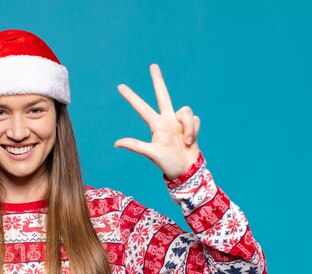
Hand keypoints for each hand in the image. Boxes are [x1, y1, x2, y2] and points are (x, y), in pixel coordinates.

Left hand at [115, 63, 201, 179]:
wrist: (187, 170)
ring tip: (186, 141)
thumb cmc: (168, 163)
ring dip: (188, 126)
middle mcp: (166, 120)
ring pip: (186, 111)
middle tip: (152, 65)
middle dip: (158, 80)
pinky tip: (191, 141)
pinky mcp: (191, 125)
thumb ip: (136, 146)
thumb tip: (116, 143)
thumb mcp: (151, 153)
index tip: (119, 86)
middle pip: (163, 94)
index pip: (141, 107)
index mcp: (156, 125)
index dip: (131, 97)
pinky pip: (195, 119)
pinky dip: (194, 130)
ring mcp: (179, 122)